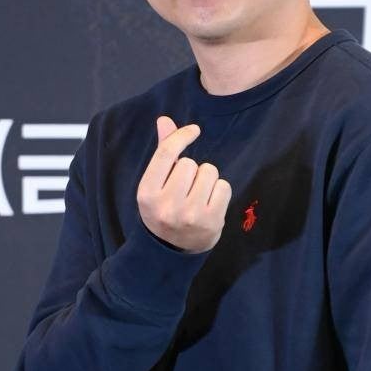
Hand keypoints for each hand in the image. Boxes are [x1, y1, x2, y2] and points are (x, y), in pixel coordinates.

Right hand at [136, 116, 231, 253]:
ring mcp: (190, 215)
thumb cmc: (164, 207)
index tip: (194, 131)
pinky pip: (224, 186)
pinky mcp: (211, 222)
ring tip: (198, 194)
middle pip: (190, 163)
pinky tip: (209, 204)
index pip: (167, 153)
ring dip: (207, 178)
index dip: (182, 136)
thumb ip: (163, 151)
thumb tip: (164, 120)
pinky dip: (219, 191)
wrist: (173, 250)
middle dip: (192, 169)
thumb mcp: (156, 183)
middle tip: (186, 187)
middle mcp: (166, 205)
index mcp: (146, 193)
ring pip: (209, 172)